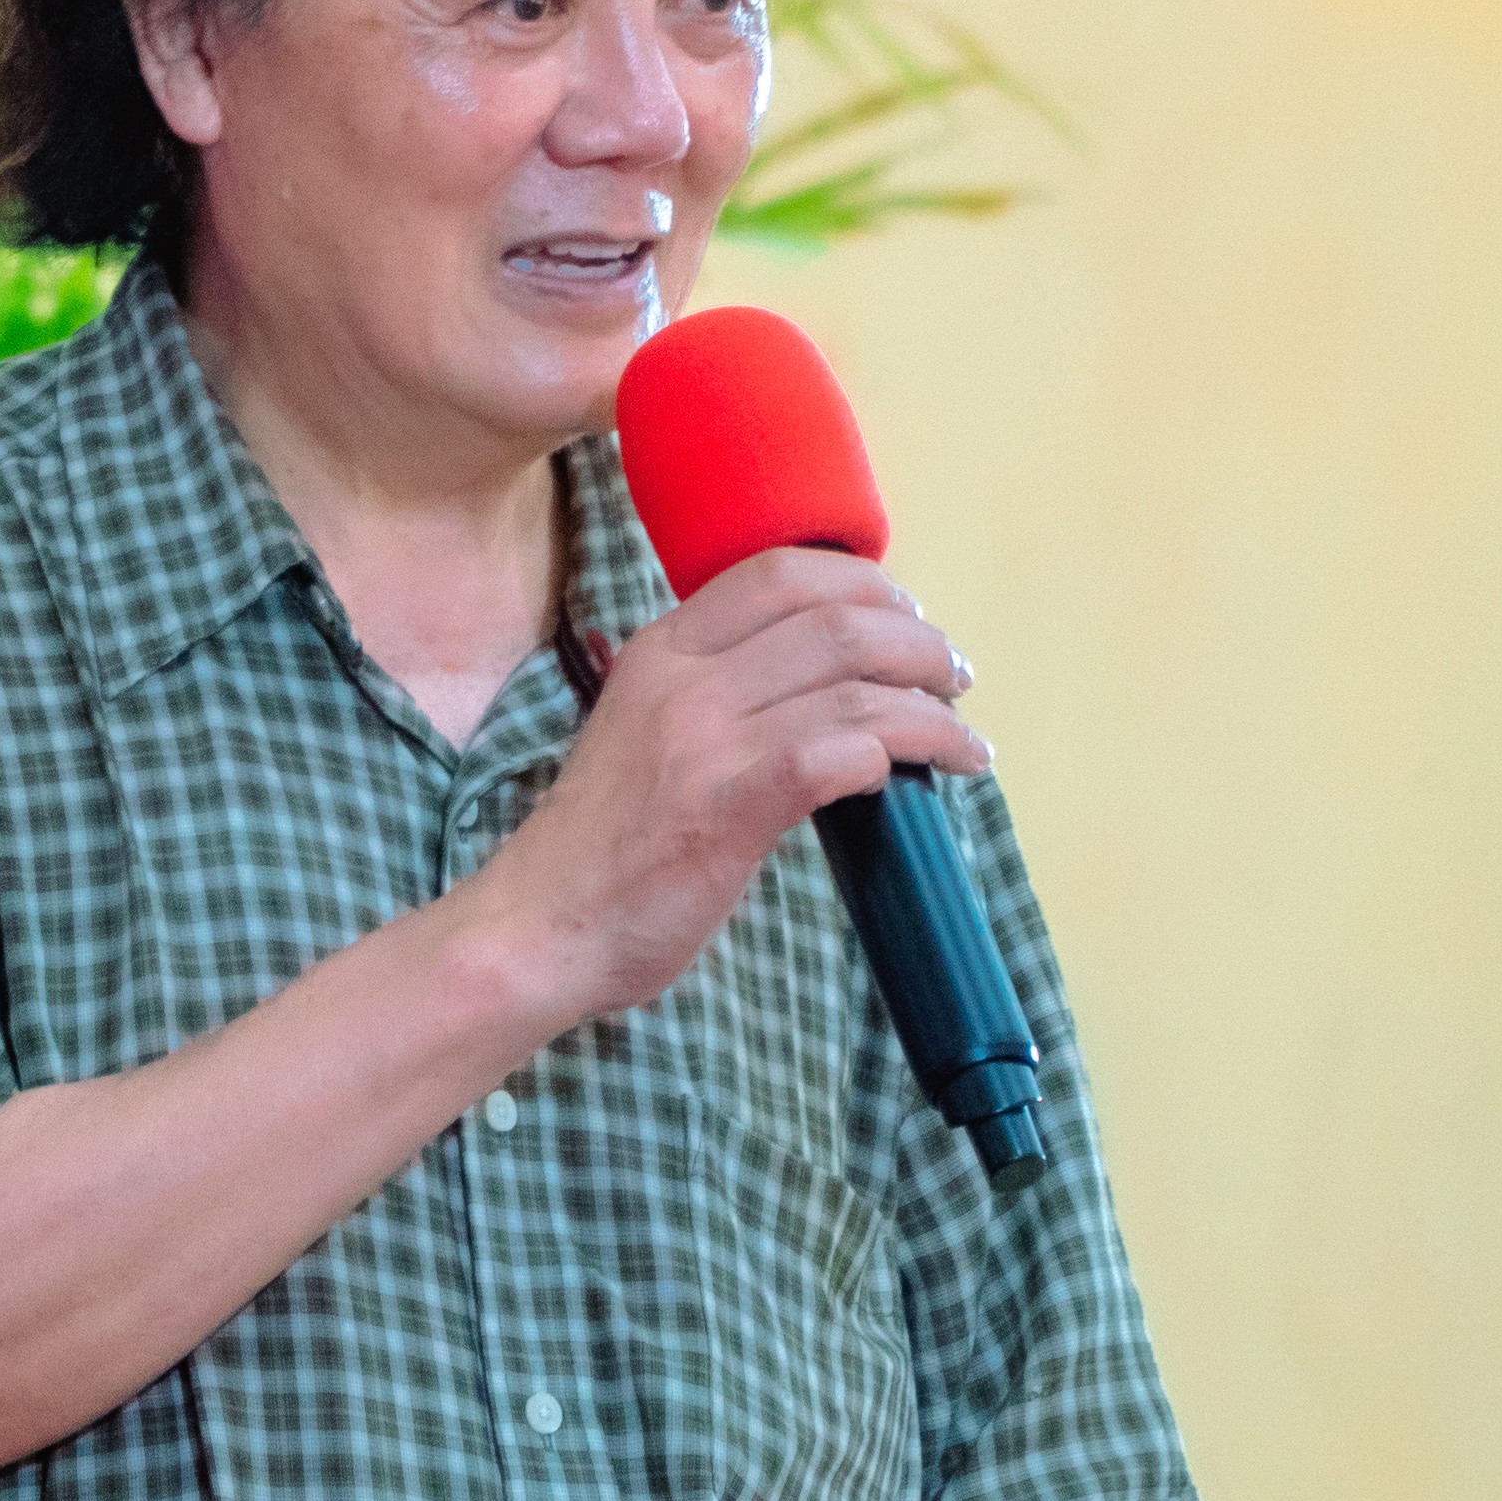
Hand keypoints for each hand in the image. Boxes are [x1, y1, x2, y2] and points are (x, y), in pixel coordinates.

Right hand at [463, 546, 986, 1021]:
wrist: (539, 928)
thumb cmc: (600, 848)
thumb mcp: (641, 733)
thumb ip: (711, 698)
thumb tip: (817, 691)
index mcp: (658, 651)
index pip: (777, 572)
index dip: (862, 584)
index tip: (904, 618)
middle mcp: (682, 678)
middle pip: (834, 618)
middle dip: (916, 641)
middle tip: (950, 675)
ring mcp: (705, 740)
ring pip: (853, 681)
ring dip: (930, 707)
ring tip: (962, 738)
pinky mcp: (731, 807)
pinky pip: (844, 752)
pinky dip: (906, 753)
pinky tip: (930, 776)